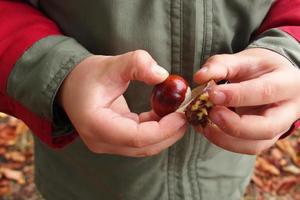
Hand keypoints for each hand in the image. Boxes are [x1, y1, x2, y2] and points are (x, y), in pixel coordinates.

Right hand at [58, 50, 186, 156]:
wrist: (71, 85)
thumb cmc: (86, 75)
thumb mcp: (110, 64)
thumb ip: (136, 64)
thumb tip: (163, 75)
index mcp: (96, 125)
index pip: (136, 137)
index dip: (164, 129)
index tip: (182, 114)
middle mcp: (102, 141)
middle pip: (144, 147)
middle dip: (170, 132)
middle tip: (187, 112)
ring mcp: (108, 143)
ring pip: (145, 147)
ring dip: (165, 132)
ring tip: (179, 112)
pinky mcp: (115, 140)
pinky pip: (141, 140)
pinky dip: (157, 129)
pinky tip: (165, 113)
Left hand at [193, 48, 299, 153]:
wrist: (271, 79)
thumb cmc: (257, 69)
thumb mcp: (242, 60)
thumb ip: (221, 65)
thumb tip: (199, 77)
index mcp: (289, 83)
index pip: (265, 92)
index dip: (238, 95)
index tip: (212, 94)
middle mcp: (289, 111)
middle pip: (266, 127)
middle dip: (234, 125)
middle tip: (210, 113)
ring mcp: (279, 129)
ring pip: (255, 145)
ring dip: (225, 139)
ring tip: (204, 125)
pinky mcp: (265, 140)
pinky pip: (245, 148)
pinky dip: (224, 142)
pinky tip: (207, 129)